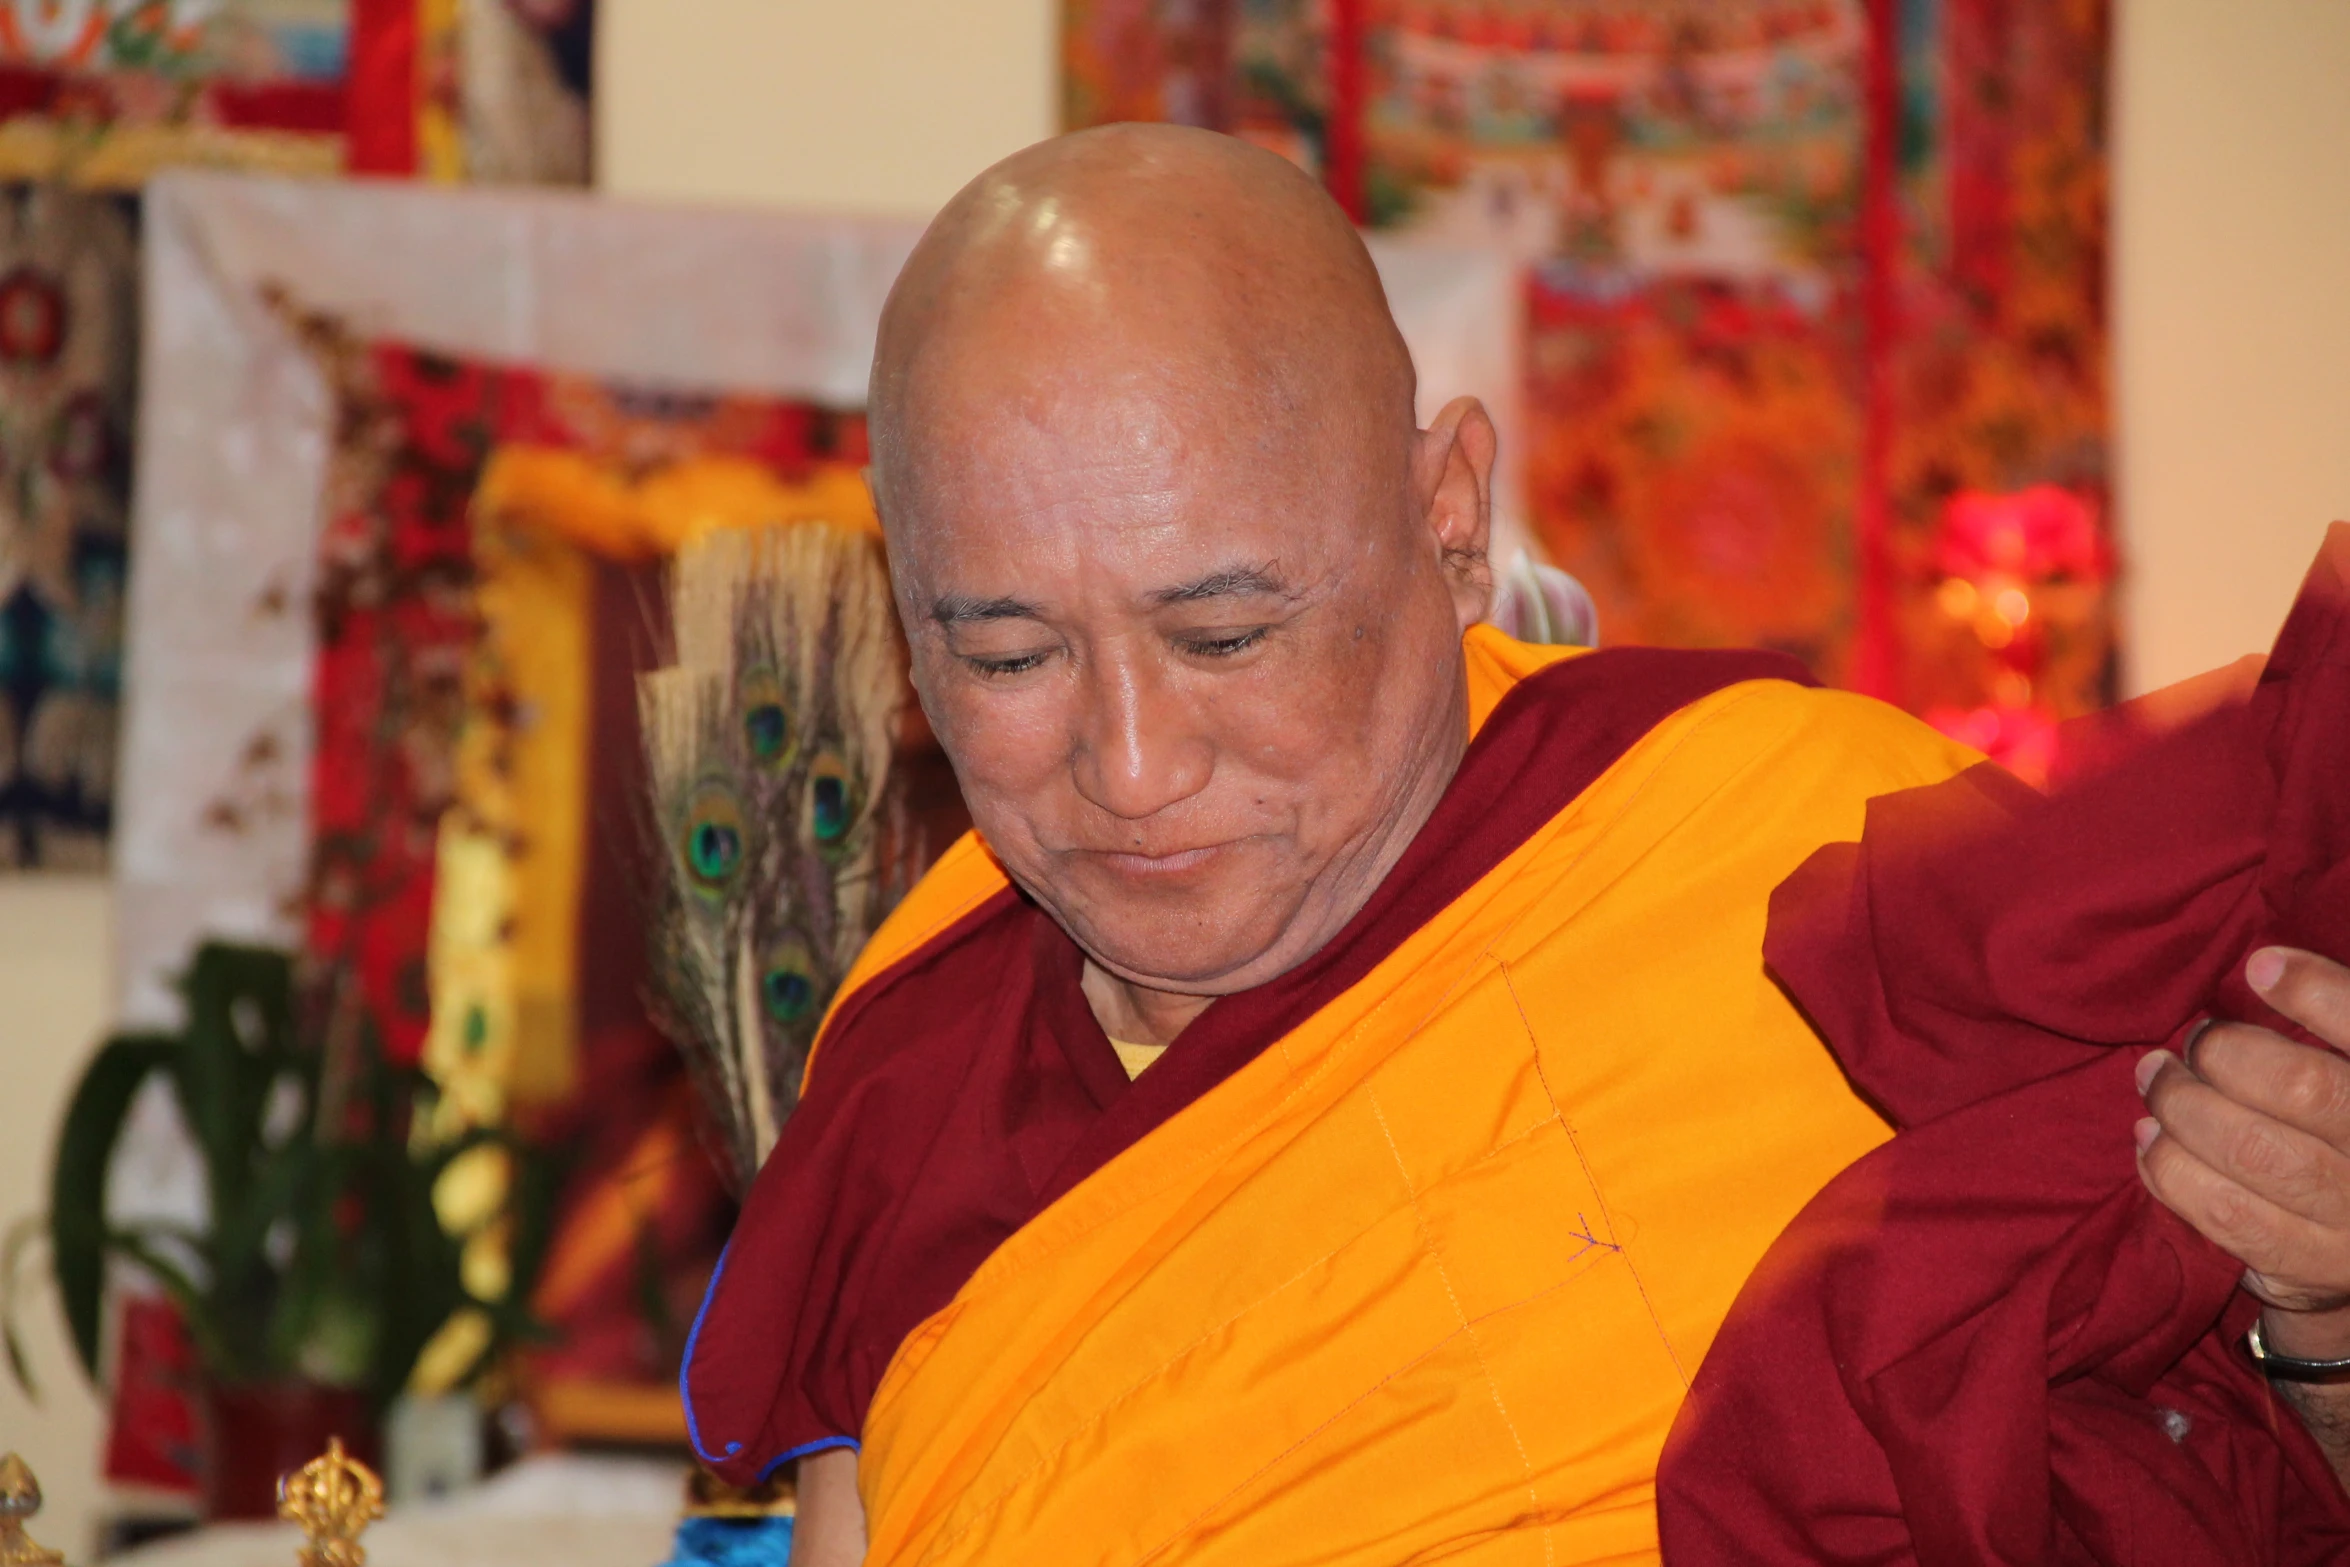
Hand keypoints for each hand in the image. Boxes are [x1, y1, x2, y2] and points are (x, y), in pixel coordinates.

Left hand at [2136, 948, 2349, 1359]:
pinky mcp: (2311, 1272)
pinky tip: (2151, 1143)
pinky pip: (2227, 1220)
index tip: (2258, 966)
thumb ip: (2329, 1024)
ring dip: (2184, 1107)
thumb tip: (2262, 966)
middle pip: (2307, 1092)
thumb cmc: (2344, 1129)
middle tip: (2191, 1040)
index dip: (2320, 994)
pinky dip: (2171, 1173)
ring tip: (2155, 1079)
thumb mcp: (2346, 1071)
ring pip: (2256, 1155)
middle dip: (2228, 1054)